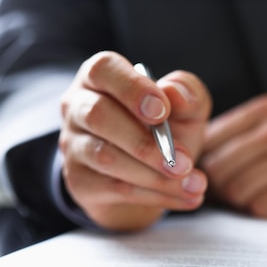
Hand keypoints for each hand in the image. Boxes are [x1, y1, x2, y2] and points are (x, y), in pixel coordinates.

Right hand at [59, 51, 211, 230]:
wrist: (150, 176)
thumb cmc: (166, 129)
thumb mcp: (185, 108)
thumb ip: (187, 93)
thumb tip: (175, 94)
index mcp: (101, 76)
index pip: (104, 69)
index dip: (132, 89)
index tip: (162, 111)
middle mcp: (78, 106)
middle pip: (98, 115)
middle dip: (145, 142)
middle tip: (185, 161)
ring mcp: (73, 144)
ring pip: (106, 157)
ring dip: (154, 174)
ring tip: (194, 183)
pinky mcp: (78, 180)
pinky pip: (114, 188)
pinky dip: (155, 195)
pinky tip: (185, 197)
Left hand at [200, 93, 266, 217]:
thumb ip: (246, 135)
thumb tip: (198, 162)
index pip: (209, 140)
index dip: (205, 166)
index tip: (214, 180)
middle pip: (217, 169)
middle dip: (223, 190)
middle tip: (242, 197)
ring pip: (236, 192)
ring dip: (246, 204)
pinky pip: (261, 209)